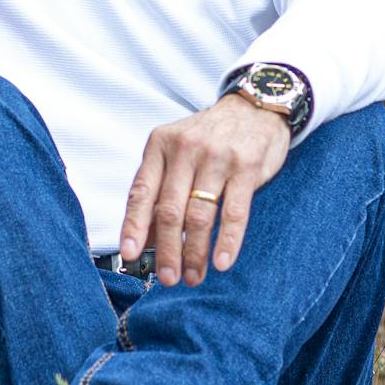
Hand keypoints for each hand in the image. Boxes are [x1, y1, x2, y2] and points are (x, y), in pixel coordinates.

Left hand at [119, 95, 291, 286]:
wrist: (254, 107)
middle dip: (167, 250)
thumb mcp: (177, 152)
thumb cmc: (209, 137)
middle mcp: (186, 150)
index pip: (142, 192)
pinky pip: (235, 212)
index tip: (130, 255)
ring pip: (200, 215)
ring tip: (194, 276)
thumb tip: (144, 238)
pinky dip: (227, 241)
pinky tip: (221, 262)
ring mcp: (217, 158)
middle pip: (170, 210)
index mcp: (160, 146)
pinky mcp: (247, 167)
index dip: (134, 226)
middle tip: (168, 277)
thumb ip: (160, 190)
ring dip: (195, 252)